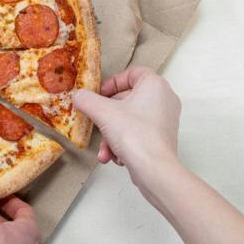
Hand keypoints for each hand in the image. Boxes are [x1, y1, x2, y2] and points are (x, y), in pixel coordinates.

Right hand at [73, 67, 180, 189]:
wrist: (155, 170)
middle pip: (127, 99)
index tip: (99, 95)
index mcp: (155, 85)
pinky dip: (123, 143)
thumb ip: (87, 100)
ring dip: (112, 134)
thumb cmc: (134, 135)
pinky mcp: (162, 138)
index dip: (112, 82)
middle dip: (107, 116)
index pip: (132, 73)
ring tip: (104, 150)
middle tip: (96, 122)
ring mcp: (165, 119)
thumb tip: (78, 96)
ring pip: (130, 120)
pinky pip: (137, 133)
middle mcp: (164, 99)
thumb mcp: (103, 113)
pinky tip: (115, 156)